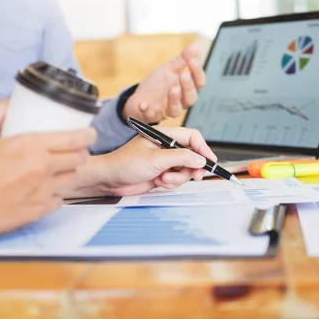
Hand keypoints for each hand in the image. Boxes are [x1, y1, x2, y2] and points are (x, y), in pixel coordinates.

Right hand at [0, 100, 96, 243]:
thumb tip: (8, 102)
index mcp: (30, 146)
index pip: (75, 139)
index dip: (88, 135)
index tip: (89, 133)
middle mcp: (42, 169)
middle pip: (80, 158)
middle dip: (81, 152)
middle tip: (74, 150)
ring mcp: (42, 191)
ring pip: (72, 178)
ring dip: (70, 171)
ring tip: (62, 168)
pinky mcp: (39, 211)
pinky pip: (60, 199)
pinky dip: (57, 192)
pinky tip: (47, 188)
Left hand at [65, 127, 215, 197]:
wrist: (109, 180)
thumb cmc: (124, 163)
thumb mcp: (155, 159)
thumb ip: (180, 157)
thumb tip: (200, 159)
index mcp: (164, 135)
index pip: (191, 137)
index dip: (203, 148)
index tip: (209, 161)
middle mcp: (166, 147)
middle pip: (192, 155)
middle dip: (192, 167)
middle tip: (195, 176)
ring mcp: (165, 161)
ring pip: (185, 170)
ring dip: (178, 178)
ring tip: (164, 179)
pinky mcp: (162, 174)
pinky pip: (177, 179)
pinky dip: (171, 183)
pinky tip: (158, 182)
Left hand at [122, 42, 205, 122]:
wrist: (139, 98)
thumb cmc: (157, 85)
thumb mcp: (169, 69)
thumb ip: (183, 59)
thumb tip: (197, 45)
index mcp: (185, 88)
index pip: (199, 83)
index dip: (197, 73)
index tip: (193, 61)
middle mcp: (179, 101)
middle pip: (191, 99)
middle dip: (188, 87)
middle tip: (184, 75)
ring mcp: (166, 110)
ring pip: (175, 111)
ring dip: (174, 100)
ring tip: (173, 89)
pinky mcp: (152, 116)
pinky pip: (152, 116)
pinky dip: (148, 110)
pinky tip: (143, 104)